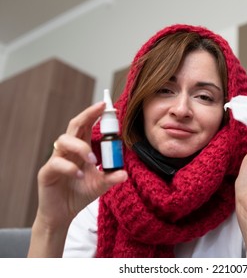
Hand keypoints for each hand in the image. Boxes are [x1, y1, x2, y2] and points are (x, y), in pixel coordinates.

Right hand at [35, 102, 127, 229]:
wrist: (62, 215)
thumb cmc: (79, 195)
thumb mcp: (100, 185)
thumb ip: (111, 178)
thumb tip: (125, 173)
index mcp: (80, 150)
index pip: (86, 127)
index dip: (94, 115)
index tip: (107, 106)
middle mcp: (68, 151)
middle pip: (74, 126)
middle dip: (87, 115)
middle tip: (101, 108)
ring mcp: (56, 160)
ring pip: (63, 140)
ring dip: (80, 147)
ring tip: (92, 160)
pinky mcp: (47, 173)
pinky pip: (56, 163)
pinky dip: (70, 168)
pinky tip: (81, 176)